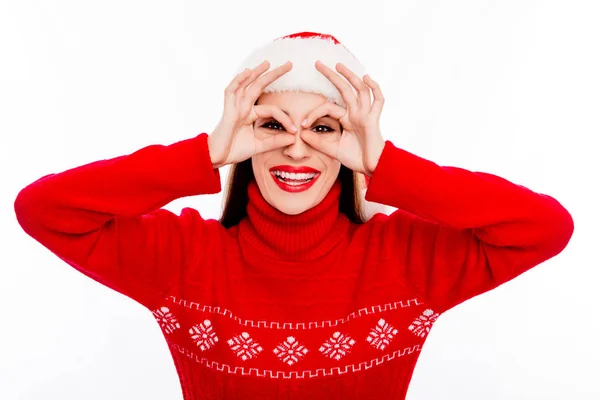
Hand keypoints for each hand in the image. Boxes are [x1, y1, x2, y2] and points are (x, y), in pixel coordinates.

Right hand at [208, 61, 297, 167]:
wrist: (217, 157)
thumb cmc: (234, 150)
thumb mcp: (259, 146)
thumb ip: (275, 141)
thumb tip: (293, 137)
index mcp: (250, 115)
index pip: (272, 110)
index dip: (285, 119)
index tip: (295, 130)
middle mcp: (243, 108)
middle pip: (259, 86)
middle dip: (273, 75)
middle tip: (289, 64)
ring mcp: (235, 107)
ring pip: (246, 85)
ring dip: (256, 72)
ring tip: (268, 62)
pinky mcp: (228, 110)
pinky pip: (231, 91)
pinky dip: (238, 81)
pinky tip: (247, 72)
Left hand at [300, 61, 385, 175]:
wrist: (373, 169)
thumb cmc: (356, 159)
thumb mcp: (332, 149)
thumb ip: (318, 142)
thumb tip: (301, 133)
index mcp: (347, 119)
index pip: (328, 108)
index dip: (315, 113)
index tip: (303, 124)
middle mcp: (357, 114)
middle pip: (344, 89)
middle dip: (332, 76)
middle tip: (318, 64)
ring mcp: (366, 115)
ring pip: (359, 90)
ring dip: (350, 76)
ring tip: (338, 65)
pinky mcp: (374, 120)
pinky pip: (378, 100)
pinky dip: (374, 88)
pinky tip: (366, 77)